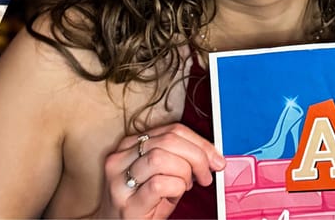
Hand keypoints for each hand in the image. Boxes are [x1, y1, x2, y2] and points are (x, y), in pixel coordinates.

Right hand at [101, 123, 222, 219]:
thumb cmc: (140, 205)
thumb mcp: (156, 175)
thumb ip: (174, 159)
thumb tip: (208, 155)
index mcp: (128, 146)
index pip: (171, 130)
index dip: (200, 143)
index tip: (215, 158)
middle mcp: (120, 159)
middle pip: (168, 141)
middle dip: (197, 157)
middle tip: (206, 175)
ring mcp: (120, 182)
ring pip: (160, 158)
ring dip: (184, 173)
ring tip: (186, 186)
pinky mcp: (128, 205)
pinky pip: (158, 185)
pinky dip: (176, 187)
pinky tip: (175, 194)